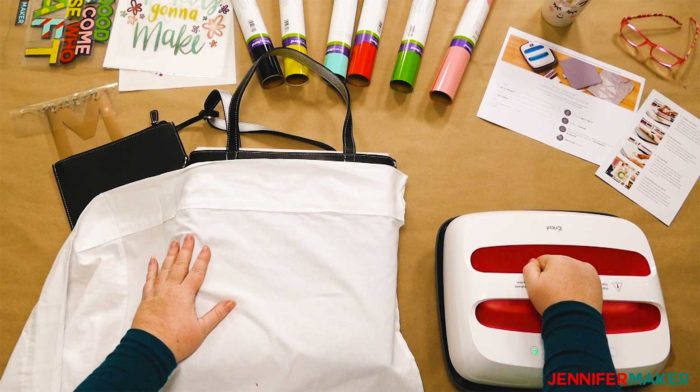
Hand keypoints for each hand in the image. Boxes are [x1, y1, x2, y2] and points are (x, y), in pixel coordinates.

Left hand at [132, 234, 235, 361]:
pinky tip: (153, 261)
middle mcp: (171, 290)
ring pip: (164, 269)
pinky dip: (151, 269)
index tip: (206, 248)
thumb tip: (231, 302)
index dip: (202, 260)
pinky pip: (150, 280)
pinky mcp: (146, 299)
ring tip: (173, 243)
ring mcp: (157, 293)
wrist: (149, 349)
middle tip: (188, 237)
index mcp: (185, 295)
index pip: (196, 273)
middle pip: (180, 266)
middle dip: (185, 251)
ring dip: (170, 255)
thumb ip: (217, 314)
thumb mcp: (201, 329)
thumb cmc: (176, 341)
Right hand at [522, 254, 602, 314]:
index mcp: (557, 260)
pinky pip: (584, 278)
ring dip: (567, 279)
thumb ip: (529, 268)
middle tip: (552, 292)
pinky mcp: (595, 281)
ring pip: (571, 271)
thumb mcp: (531, 285)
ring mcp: (586, 272)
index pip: (543, 261)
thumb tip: (532, 262)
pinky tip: (574, 294)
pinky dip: (580, 284)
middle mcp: (574, 263)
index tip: (542, 285)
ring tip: (563, 295)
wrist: (574, 319)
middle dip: (554, 276)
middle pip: (558, 265)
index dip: (539, 274)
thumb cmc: (555, 303)